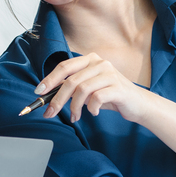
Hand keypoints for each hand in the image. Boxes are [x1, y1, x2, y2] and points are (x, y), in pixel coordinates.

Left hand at [36, 53, 150, 123]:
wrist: (137, 103)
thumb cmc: (110, 96)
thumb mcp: (89, 88)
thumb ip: (73, 86)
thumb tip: (48, 95)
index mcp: (91, 59)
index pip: (65, 66)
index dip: (49, 79)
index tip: (39, 92)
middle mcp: (100, 63)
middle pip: (71, 80)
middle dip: (57, 99)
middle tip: (50, 112)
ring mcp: (110, 74)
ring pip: (81, 90)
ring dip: (74, 107)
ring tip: (75, 117)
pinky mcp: (118, 87)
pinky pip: (96, 98)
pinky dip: (90, 108)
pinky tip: (93, 112)